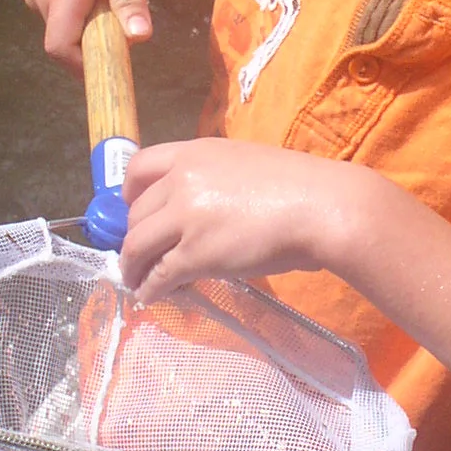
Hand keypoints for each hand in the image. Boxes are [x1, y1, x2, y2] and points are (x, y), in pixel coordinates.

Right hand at [24, 0, 150, 70]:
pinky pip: (58, 14)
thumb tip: (139, 38)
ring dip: (86, 25)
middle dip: (93, 42)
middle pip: (64, 42)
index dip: (84, 65)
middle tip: (120, 17)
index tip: (112, 61)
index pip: (60, 49)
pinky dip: (78, 12)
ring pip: (62, 29)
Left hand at [119, 142, 368, 300]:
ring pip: (137, 246)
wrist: (322, 207)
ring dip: (132, 267)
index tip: (132, 211)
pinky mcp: (194, 254)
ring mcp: (186, 217)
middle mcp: (182, 180)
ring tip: (136, 282)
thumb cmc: (300, 186)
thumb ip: (216, 179)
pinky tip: (150, 297)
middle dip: (133, 237)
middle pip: (136, 213)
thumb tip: (206, 212)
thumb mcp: (247, 164)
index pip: (139, 166)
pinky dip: (149, 288)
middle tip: (140, 255)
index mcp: (196, 153)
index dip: (129, 194)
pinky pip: (159, 275)